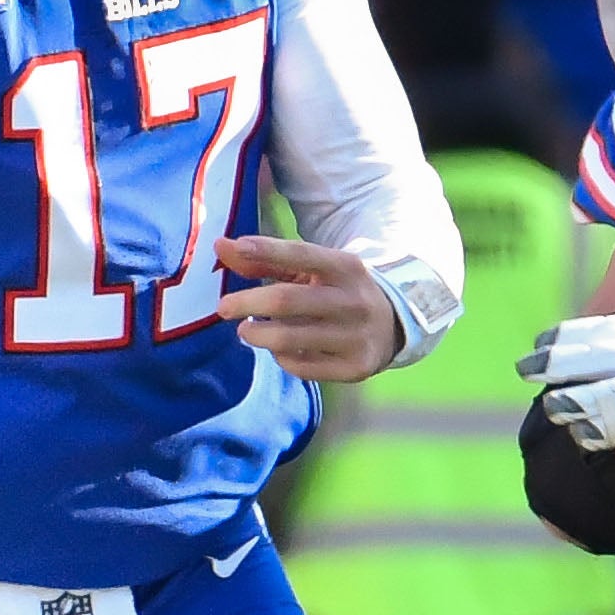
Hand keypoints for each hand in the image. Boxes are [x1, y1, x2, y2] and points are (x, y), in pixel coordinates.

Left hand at [215, 234, 401, 383]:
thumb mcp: (312, 270)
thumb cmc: (337, 292)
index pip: (302, 253)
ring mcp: (356, 337)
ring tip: (246, 330)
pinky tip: (279, 349)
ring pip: (288, 339)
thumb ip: (267, 260)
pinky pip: (301, 366)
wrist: (393, 326)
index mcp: (346, 267)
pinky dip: (281, 357)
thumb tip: (220, 246)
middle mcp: (354, 301)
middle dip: (247, 302)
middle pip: (286, 300)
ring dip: (257, 334)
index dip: (266, 249)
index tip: (235, 248)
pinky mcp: (354, 367)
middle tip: (223, 307)